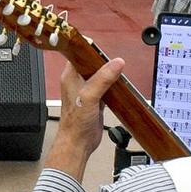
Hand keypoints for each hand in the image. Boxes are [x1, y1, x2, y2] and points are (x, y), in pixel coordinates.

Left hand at [48, 58, 125, 179]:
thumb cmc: (75, 123)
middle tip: (116, 62)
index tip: (103, 48)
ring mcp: (87, 92)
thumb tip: (116, 63)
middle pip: (93, 64)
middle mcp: (77, 82)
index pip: (79, 55)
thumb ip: (102, 79)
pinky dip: (113, 87)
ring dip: (110, 75)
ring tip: (120, 72)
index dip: (90, 49)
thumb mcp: (89, 96)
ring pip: (100, 76)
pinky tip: (120, 87)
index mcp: (70, 76)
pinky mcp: (95, 101)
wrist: (78, 143)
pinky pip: (106, 88)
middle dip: (105, 63)